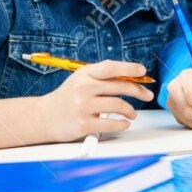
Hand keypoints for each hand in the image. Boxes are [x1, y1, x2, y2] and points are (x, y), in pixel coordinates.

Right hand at [38, 60, 153, 141]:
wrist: (44, 117)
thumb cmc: (68, 97)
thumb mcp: (81, 80)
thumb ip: (102, 78)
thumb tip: (132, 79)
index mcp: (84, 74)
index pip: (110, 67)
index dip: (129, 68)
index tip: (142, 71)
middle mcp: (83, 88)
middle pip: (119, 86)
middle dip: (138, 91)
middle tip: (147, 95)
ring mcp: (83, 106)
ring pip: (118, 105)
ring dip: (130, 110)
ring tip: (132, 113)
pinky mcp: (84, 124)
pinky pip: (111, 124)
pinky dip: (122, 124)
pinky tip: (124, 123)